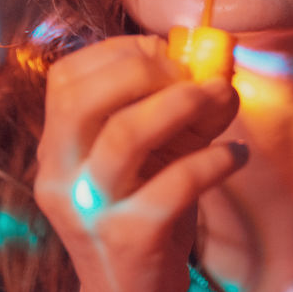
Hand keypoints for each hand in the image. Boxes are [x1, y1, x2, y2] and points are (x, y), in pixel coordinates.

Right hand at [33, 35, 245, 291]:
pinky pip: (173, 185)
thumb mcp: (152, 155)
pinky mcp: (131, 239)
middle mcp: (60, 175)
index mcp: (56, 146)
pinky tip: (236, 155)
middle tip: (192, 75)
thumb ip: (180, 110)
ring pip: (125, 136)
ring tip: (222, 94)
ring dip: (182, 104)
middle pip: (84, 99)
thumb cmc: (142, 213)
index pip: (65, 77)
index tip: (168, 55)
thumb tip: (218, 66)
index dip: (119, 53)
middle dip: (144, 71)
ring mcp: (91, 208)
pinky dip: (213, 160)